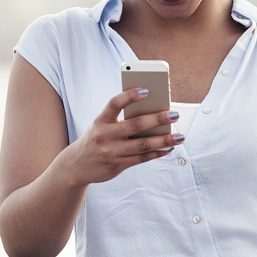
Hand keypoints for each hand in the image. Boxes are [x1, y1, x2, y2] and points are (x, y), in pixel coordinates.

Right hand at [60, 87, 183, 185]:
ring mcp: (111, 152)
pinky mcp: (117, 166)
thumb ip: (121, 120)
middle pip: (135, 126)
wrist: (76, 165)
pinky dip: (157, 153)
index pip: (115, 104)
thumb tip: (152, 114)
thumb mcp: (101, 125)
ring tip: (180, 136)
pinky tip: (168, 148)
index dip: (130, 96)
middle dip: (157, 120)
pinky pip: (141, 159)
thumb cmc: (96, 139)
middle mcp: (104, 136)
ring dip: (164, 140)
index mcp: (101, 120)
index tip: (147, 90)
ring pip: (142, 145)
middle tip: (174, 114)